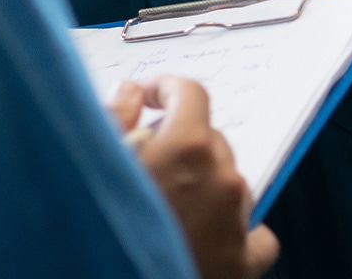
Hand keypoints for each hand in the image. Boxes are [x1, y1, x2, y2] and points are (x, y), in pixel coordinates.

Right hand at [107, 76, 279, 278]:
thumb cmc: (104, 232)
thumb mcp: (96, 168)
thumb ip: (115, 119)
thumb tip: (131, 91)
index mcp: (188, 149)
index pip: (190, 94)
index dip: (166, 91)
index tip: (149, 100)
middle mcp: (222, 179)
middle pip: (209, 141)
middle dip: (180, 146)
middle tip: (147, 168)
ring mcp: (238, 221)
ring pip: (229, 183)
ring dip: (205, 186)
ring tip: (169, 210)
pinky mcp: (246, 263)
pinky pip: (255, 233)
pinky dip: (234, 229)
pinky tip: (207, 239)